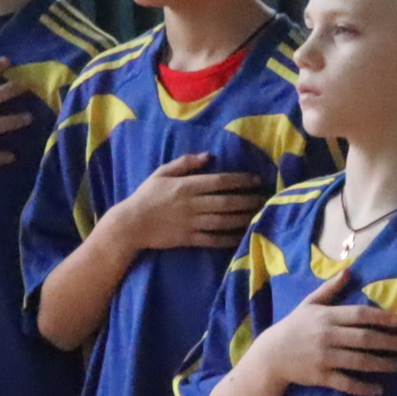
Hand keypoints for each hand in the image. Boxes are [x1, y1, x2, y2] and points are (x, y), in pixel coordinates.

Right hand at [110, 153, 265, 254]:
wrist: (131, 224)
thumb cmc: (146, 196)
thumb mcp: (162, 173)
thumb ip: (185, 163)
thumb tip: (209, 155)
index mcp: (186, 186)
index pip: (219, 181)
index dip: (240, 180)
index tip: (256, 179)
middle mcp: (192, 204)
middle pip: (226, 202)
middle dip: (248, 200)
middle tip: (265, 198)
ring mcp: (191, 223)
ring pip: (223, 221)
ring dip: (243, 218)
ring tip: (259, 214)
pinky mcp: (189, 239)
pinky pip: (213, 239)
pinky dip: (229, 238)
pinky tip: (242, 235)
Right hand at [249, 284, 396, 395]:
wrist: (271, 355)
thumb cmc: (294, 326)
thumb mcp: (309, 304)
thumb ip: (330, 288)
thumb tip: (349, 271)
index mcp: (327, 317)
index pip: (359, 314)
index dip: (381, 317)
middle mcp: (327, 336)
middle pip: (364, 338)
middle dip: (389, 342)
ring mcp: (325, 358)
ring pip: (359, 361)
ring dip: (382, 364)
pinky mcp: (321, 377)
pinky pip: (346, 383)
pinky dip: (363, 387)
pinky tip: (378, 389)